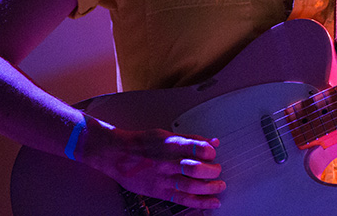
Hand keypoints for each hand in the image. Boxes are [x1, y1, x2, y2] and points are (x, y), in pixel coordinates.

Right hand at [81, 119, 224, 208]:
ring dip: (209, 188)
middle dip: (212, 171)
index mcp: (170, 145)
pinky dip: (200, 202)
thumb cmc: (142, 143)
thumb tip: (213, 142)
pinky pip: (183, 199)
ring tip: (219, 186)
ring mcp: (163, 178)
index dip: (209, 151)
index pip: (195, 147)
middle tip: (218, 170)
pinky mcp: (160, 191)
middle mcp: (167, 162)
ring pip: (191, 186)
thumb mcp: (167, 134)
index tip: (213, 153)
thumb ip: (192, 139)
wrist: (117, 155)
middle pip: (195, 169)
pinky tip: (211, 202)